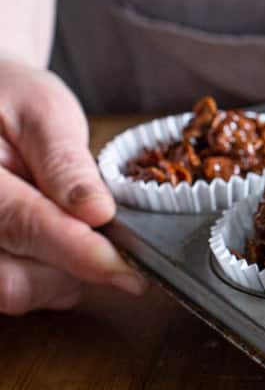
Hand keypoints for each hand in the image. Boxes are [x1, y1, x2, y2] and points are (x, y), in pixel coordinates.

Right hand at [0, 60, 147, 314]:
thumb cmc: (8, 98)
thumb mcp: (42, 110)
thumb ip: (65, 163)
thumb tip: (98, 213)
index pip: (22, 224)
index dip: (79, 251)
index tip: (126, 268)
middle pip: (12, 278)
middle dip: (75, 270)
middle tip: (117, 247)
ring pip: (15, 291)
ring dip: (64, 277)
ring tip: (86, 234)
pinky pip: (15, 289)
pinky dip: (50, 279)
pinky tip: (64, 245)